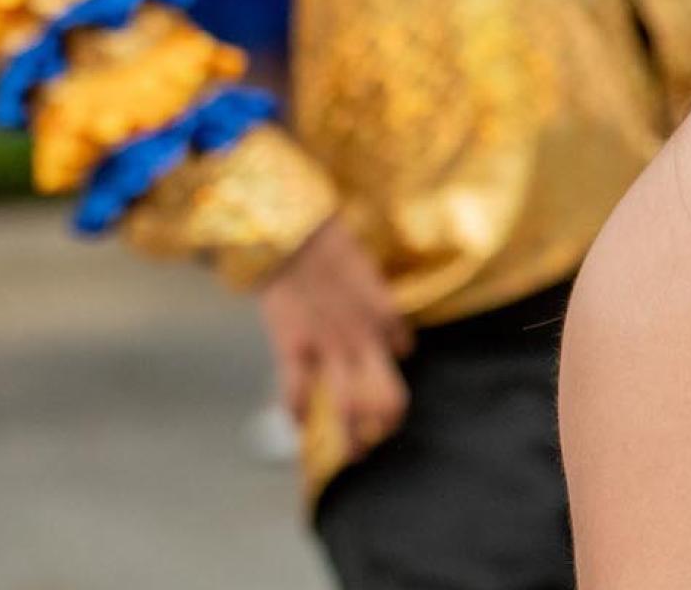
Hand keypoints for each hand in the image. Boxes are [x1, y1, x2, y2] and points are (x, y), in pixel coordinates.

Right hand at [257, 222, 412, 460]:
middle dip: (382, 423)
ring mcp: (326, 346)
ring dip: (349, 436)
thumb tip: (403, 350)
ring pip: (346, 405)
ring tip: (352, 455)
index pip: (402, 358)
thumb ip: (386, 314)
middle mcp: (362, 339)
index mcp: (384, 317)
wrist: (288, 235)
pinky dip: (298, 414)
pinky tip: (301, 427)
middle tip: (378, 440)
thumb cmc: (330, 248)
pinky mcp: (292, 346)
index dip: (396, 380)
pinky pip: (296, 391)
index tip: (389, 400)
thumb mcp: (371, 276)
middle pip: (382, 397)